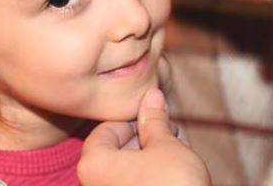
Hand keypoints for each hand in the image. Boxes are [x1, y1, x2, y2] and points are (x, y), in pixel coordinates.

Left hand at [78, 89, 210, 185]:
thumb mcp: (166, 145)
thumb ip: (155, 120)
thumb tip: (152, 96)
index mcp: (93, 164)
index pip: (107, 129)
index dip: (135, 120)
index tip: (156, 119)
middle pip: (115, 150)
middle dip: (145, 139)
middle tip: (171, 134)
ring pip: (126, 171)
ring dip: (151, 158)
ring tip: (178, 153)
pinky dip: (150, 178)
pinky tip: (174, 174)